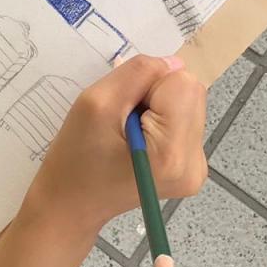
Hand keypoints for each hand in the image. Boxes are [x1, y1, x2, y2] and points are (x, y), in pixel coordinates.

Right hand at [21, 55, 206, 241]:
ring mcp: (196, 168)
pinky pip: (184, 121)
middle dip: (156, 94)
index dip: (148, 84)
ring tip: (128, 131)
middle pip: (190, 92)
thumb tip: (173, 63)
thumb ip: (138, 74)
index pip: (181, 82)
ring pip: (188, 104)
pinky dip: (161, 121)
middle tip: (123, 118)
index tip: (123, 108)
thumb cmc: (76, 157)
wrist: (71, 204)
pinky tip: (138, 140)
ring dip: (158, 107)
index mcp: (173, 151)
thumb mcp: (96, 103)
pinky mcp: (191, 168)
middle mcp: (195, 162)